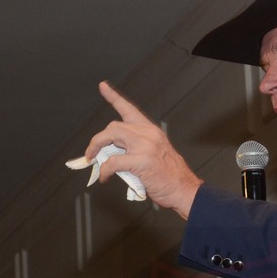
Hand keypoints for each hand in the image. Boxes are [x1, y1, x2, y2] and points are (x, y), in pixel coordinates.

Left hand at [85, 81, 202, 218]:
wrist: (185, 190)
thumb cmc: (170, 177)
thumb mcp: (154, 155)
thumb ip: (135, 149)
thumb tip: (110, 154)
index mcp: (152, 131)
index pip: (130, 109)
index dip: (114, 97)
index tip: (103, 87)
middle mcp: (149, 134)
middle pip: (114, 126)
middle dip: (98, 139)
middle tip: (91, 153)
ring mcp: (146, 146)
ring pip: (111, 136)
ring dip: (96, 148)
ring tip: (94, 161)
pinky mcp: (141, 161)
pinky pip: (113, 162)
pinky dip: (104, 171)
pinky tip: (105, 177)